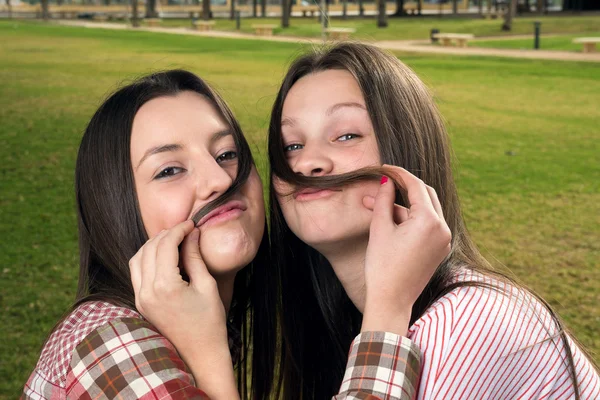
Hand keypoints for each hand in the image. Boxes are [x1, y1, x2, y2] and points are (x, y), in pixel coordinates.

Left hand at [129, 220, 238, 399]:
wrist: (200, 354)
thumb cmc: (210, 322)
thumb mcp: (207, 285)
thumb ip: (195, 257)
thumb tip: (192, 233)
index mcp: (165, 286)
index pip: (165, 245)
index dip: (178, 229)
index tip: (192, 223)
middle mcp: (147, 291)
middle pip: (149, 248)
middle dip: (166, 234)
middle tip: (185, 229)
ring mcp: (141, 299)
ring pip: (138, 258)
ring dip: (153, 244)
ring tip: (174, 239)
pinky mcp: (140, 303)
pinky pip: (136, 272)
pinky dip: (147, 258)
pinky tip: (164, 256)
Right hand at [361, 165, 451, 335]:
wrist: (391, 300)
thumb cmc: (382, 265)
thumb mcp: (380, 228)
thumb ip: (384, 200)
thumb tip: (386, 182)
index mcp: (429, 221)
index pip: (416, 185)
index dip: (399, 174)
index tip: (384, 168)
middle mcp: (443, 228)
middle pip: (426, 194)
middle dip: (405, 186)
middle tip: (386, 181)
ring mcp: (444, 240)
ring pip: (427, 210)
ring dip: (407, 203)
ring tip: (381, 204)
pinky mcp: (440, 249)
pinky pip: (428, 225)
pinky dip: (413, 219)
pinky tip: (392, 219)